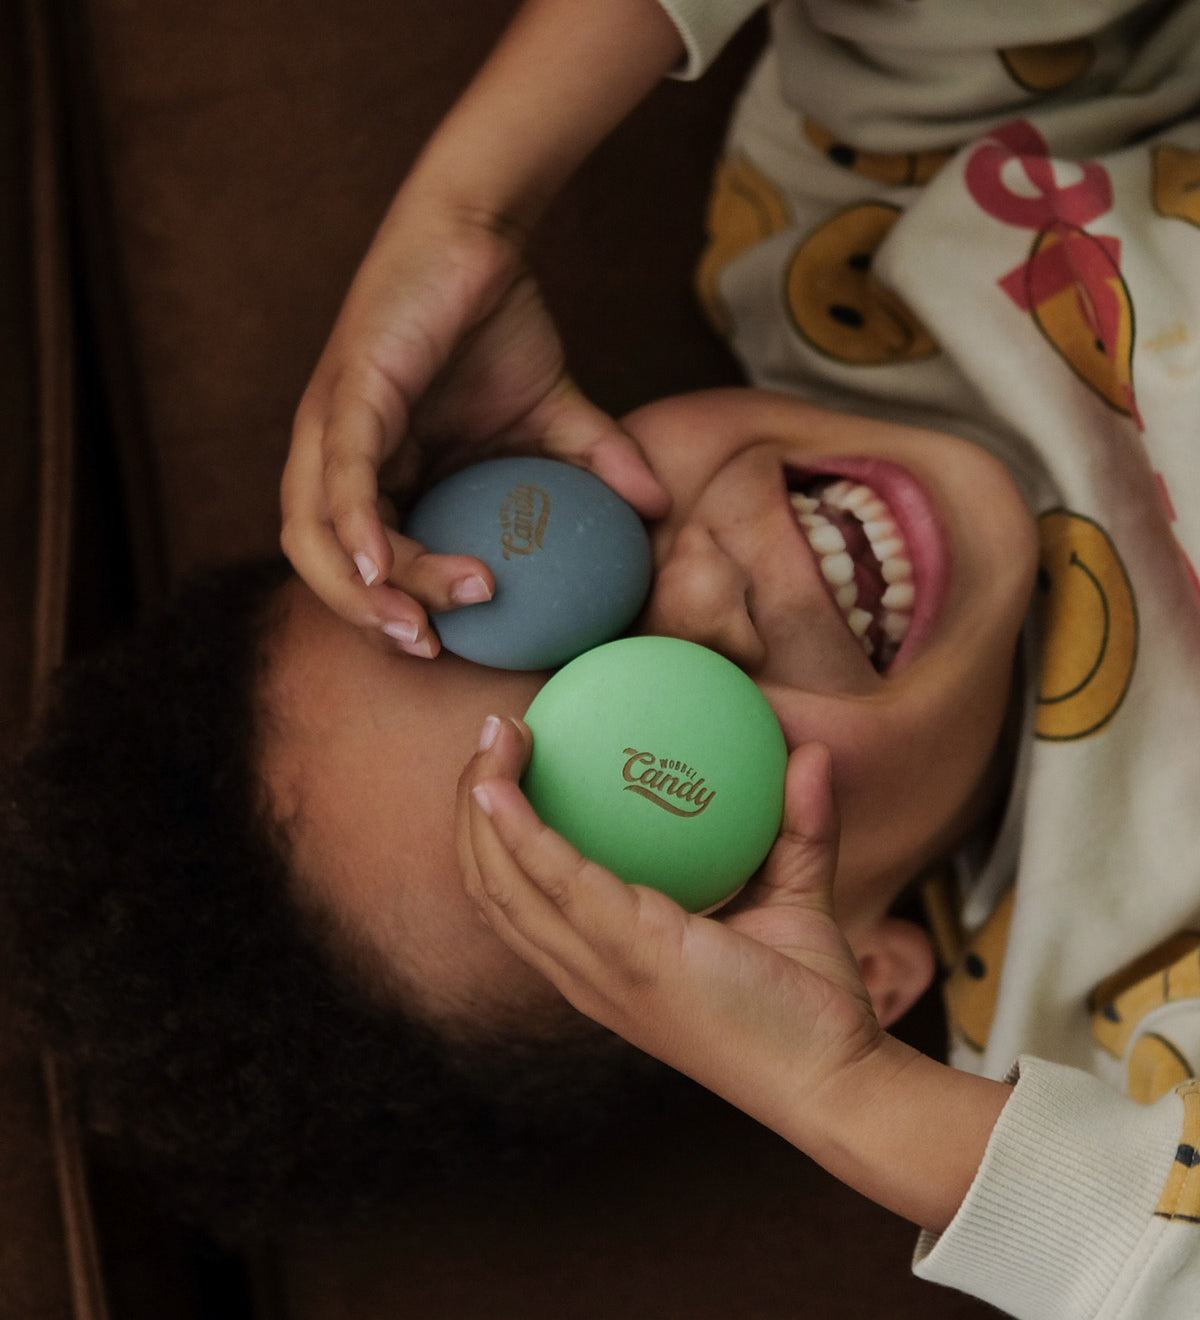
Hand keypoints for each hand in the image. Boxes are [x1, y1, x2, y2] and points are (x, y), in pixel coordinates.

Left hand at [282, 197, 667, 655]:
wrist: (477, 235)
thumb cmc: (494, 322)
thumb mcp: (552, 413)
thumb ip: (595, 465)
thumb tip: (658, 506)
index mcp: (374, 473)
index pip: (364, 562)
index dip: (392, 612)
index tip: (447, 645)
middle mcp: (337, 460)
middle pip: (324, 564)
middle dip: (367, 619)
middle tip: (432, 647)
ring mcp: (331, 429)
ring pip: (321, 533)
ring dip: (365, 591)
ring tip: (422, 624)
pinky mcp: (346, 394)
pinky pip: (340, 476)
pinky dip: (357, 527)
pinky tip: (383, 571)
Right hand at [458, 717, 886, 1135]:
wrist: (839, 1078)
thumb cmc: (811, 1003)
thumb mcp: (795, 899)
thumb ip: (799, 827)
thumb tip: (812, 752)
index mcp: (603, 965)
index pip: (518, 902)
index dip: (494, 835)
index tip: (508, 763)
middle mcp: (585, 973)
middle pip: (490, 888)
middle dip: (470, 808)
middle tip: (494, 733)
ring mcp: (602, 970)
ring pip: (502, 883)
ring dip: (482, 804)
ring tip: (495, 734)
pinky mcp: (633, 957)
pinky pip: (558, 880)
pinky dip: (519, 829)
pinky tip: (506, 780)